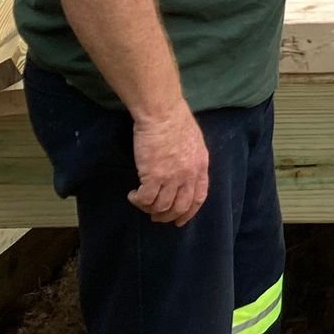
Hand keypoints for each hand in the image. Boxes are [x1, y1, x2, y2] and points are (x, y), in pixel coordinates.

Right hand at [129, 105, 209, 224]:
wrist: (162, 112)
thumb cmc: (176, 120)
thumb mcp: (194, 142)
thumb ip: (191, 160)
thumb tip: (184, 173)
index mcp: (201, 166)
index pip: (198, 198)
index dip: (188, 212)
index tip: (179, 220)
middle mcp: (188, 175)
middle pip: (179, 207)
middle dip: (167, 216)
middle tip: (155, 216)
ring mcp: (171, 178)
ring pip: (161, 207)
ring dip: (149, 209)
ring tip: (141, 202)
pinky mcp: (153, 177)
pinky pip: (145, 200)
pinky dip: (138, 201)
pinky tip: (133, 195)